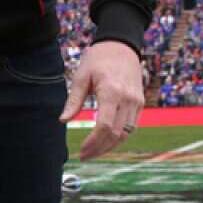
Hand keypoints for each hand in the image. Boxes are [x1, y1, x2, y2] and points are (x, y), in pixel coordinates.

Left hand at [60, 41, 143, 160]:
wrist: (122, 47)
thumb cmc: (97, 60)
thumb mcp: (81, 77)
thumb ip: (73, 100)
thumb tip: (63, 120)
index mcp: (112, 92)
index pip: (105, 126)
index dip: (93, 142)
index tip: (81, 151)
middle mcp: (128, 99)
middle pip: (116, 133)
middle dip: (100, 148)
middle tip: (84, 156)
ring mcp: (137, 102)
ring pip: (126, 133)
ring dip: (110, 146)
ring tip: (93, 152)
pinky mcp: (140, 102)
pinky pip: (132, 126)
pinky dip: (120, 137)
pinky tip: (105, 142)